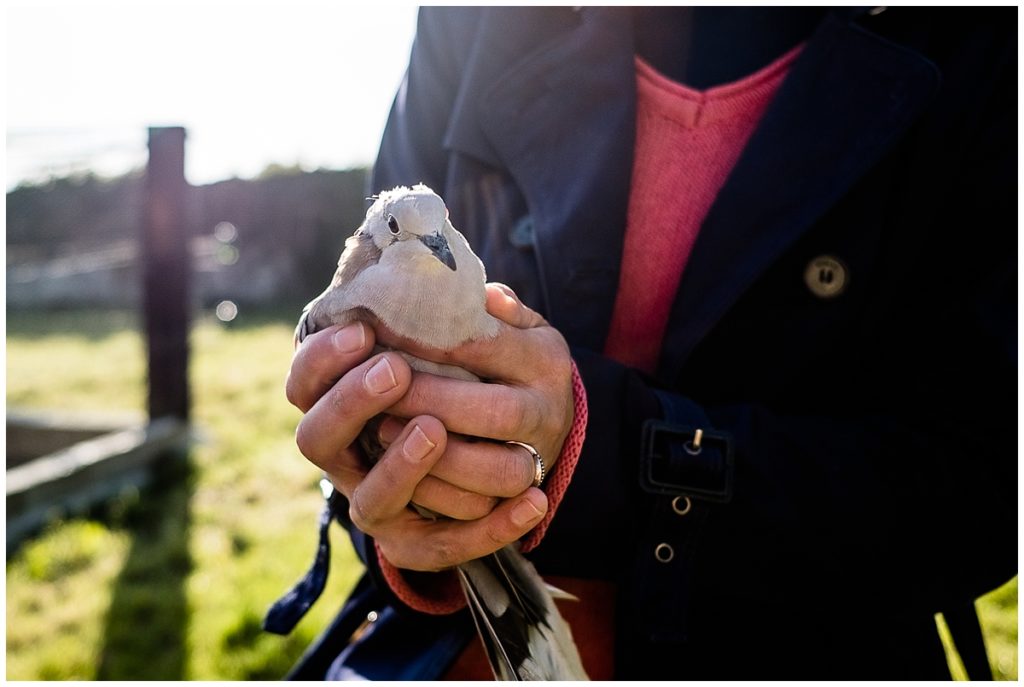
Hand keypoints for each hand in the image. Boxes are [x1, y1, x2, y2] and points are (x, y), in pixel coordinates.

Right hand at [285, 315, 552, 570]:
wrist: (475, 453)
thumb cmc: (458, 383)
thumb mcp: (449, 347)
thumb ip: (454, 323)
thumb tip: (492, 300)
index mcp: (335, 405)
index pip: (302, 386)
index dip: (322, 360)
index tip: (364, 330)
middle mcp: (347, 460)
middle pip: (317, 442)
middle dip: (351, 404)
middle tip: (394, 371)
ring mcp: (379, 506)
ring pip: (374, 502)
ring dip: (402, 468)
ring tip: (434, 431)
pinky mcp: (419, 544)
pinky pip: (446, 548)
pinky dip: (491, 529)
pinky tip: (535, 502)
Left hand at [375, 280, 575, 509]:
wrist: (546, 415)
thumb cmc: (507, 361)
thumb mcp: (512, 325)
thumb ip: (494, 309)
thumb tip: (483, 297)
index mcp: (545, 359)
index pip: (490, 347)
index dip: (434, 343)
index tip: (386, 333)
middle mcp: (549, 411)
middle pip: (498, 412)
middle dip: (432, 400)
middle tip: (383, 386)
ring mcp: (537, 459)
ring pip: (496, 470)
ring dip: (435, 456)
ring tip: (385, 430)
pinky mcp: (516, 500)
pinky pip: (485, 513)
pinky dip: (443, 499)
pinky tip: (405, 479)